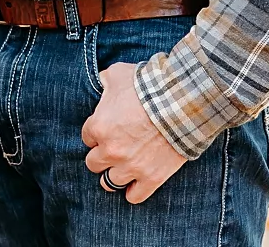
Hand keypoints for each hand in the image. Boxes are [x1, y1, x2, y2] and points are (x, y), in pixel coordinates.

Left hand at [81, 62, 187, 203]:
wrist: (181, 101)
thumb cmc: (148, 85)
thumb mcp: (118, 73)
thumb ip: (105, 81)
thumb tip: (102, 82)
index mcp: (98, 127)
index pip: (86, 137)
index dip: (97, 132)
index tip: (107, 128)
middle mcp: (110, 150)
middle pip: (93, 164)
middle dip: (101, 155)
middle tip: (113, 147)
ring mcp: (130, 167)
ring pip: (109, 183)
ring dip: (114, 174)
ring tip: (123, 167)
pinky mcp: (151, 177)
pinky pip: (134, 196)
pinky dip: (133, 191)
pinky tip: (136, 182)